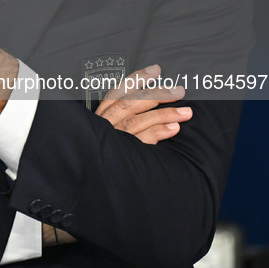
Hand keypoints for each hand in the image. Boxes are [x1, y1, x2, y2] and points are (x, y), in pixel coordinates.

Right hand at [43, 64, 190, 246]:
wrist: (82, 197)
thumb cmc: (100, 164)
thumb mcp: (111, 139)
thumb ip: (128, 125)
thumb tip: (157, 113)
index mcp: (98, 120)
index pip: (117, 93)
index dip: (136, 79)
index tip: (156, 69)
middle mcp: (102, 129)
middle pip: (129, 105)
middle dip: (156, 95)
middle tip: (179, 90)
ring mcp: (108, 143)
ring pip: (136, 122)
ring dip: (163, 115)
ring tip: (186, 112)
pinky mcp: (117, 160)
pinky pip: (138, 144)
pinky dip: (156, 135)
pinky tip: (173, 130)